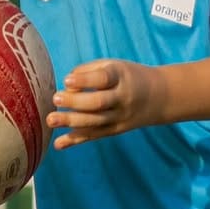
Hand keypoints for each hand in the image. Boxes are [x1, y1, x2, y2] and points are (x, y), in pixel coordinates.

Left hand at [47, 59, 162, 148]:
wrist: (159, 97)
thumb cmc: (128, 76)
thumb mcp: (114, 65)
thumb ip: (90, 70)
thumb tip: (66, 85)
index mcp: (121, 77)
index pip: (104, 79)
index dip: (85, 80)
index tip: (67, 80)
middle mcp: (122, 98)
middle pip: (98, 103)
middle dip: (75, 103)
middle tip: (56, 99)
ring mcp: (119, 117)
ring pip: (95, 122)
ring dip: (71, 122)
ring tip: (50, 120)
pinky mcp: (115, 130)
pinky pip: (94, 136)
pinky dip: (76, 141)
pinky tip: (59, 144)